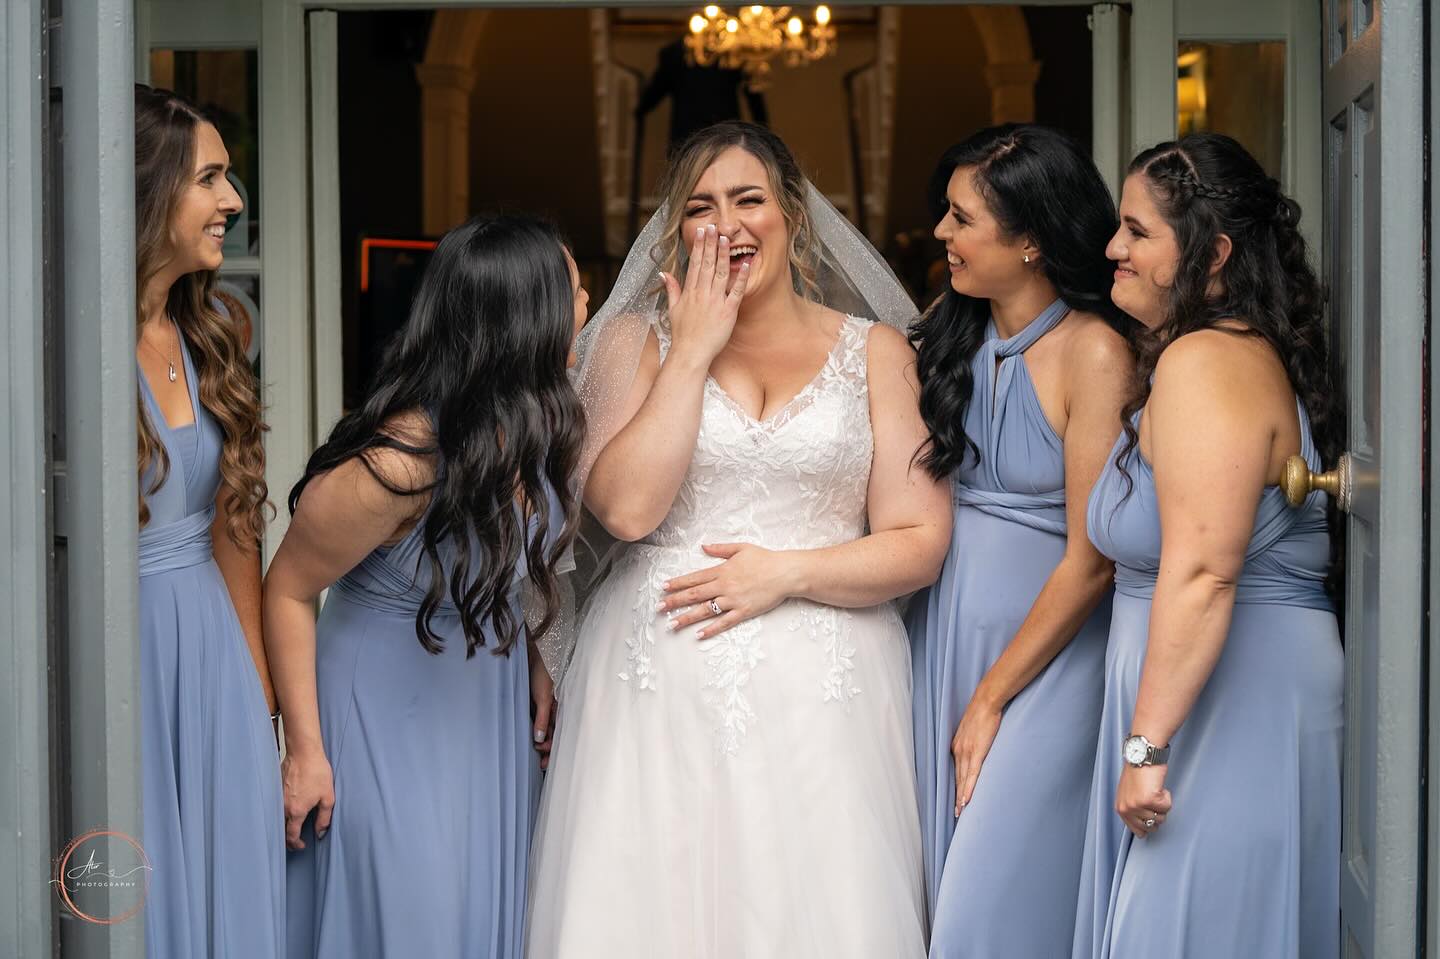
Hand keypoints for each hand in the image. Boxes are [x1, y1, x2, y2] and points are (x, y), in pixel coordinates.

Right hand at [281, 745, 334, 849]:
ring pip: (277, 818)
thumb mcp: (328, 797)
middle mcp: (283, 807)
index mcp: (296, 811)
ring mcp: (277, 798)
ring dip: (282, 826)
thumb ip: (324, 818)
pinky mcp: (275, 789)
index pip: (291, 835)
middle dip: (287, 839)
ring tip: (291, 829)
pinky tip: (287, 811)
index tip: (301, 846)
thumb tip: (320, 833)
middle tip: (295, 841)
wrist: (303, 752)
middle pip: (281, 830)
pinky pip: (275, 806)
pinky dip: (279, 813)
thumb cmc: (317, 772)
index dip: (296, 844)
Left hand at [530, 653, 556, 770]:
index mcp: (560, 708)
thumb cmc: (543, 673)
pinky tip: (530, 737)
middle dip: (549, 749)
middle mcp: (553, 709)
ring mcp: (543, 706)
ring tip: (535, 753)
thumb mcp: (543, 697)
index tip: (543, 760)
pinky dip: (534, 730)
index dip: (553, 748)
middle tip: (541, 764)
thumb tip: (541, 739)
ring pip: (544, 728)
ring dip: (541, 741)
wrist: (533, 653)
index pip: (559, 733)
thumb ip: (543, 718)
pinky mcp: (533, 701)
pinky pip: (536, 719)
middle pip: (553, 734)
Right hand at [659, 224, 748, 366]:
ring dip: (724, 254)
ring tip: (726, 238)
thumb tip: (663, 273)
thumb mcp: (673, 309)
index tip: (702, 231)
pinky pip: (736, 291)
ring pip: (721, 273)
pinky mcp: (728, 312)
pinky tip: (747, 263)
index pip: (695, 264)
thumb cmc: (682, 334)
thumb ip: (671, 289)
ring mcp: (715, 302)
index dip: (699, 246)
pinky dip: (742, 277)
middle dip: (710, 243)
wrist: (690, 354)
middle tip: (713, 226)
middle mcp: (702, 294)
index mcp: (690, 292)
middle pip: (707, 264)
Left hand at [659, 543, 793, 638]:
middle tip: (659, 608)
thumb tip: (704, 547)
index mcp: (722, 570)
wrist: (785, 573)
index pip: (694, 578)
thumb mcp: (741, 548)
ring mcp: (733, 600)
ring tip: (673, 624)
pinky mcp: (744, 611)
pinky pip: (725, 622)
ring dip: (687, 617)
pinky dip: (712, 629)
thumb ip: (720, 549)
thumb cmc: (765, 559)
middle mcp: (724, 586)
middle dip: (675, 601)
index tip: (664, 587)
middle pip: (695, 595)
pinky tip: (699, 634)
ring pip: (706, 610)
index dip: (678, 583)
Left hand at [951, 694, 1002, 815]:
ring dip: (961, 797)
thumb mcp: (972, 729)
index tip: (955, 799)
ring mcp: (966, 752)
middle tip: (956, 813)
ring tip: (961, 812)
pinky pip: (972, 775)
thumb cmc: (982, 713)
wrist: (986, 702)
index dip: (956, 786)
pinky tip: (966, 800)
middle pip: (957, 778)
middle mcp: (958, 750)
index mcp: (956, 746)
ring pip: (963, 780)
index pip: (955, 771)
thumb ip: (972, 741)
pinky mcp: (977, 752)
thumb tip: (977, 748)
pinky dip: (968, 788)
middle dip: (956, 796)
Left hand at [1115, 762, 1171, 837]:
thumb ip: (1133, 809)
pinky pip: (1167, 806)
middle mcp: (1127, 809)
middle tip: (1154, 799)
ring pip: (1161, 817)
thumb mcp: (1129, 793)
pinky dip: (1167, 796)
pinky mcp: (1150, 799)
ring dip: (1162, 804)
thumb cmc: (1138, 771)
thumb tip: (1144, 824)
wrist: (1142, 755)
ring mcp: (1138, 805)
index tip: (1152, 816)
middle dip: (1157, 814)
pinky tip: (1159, 786)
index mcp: (1121, 808)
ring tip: (1154, 789)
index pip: (1137, 831)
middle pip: (1151, 827)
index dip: (1148, 825)